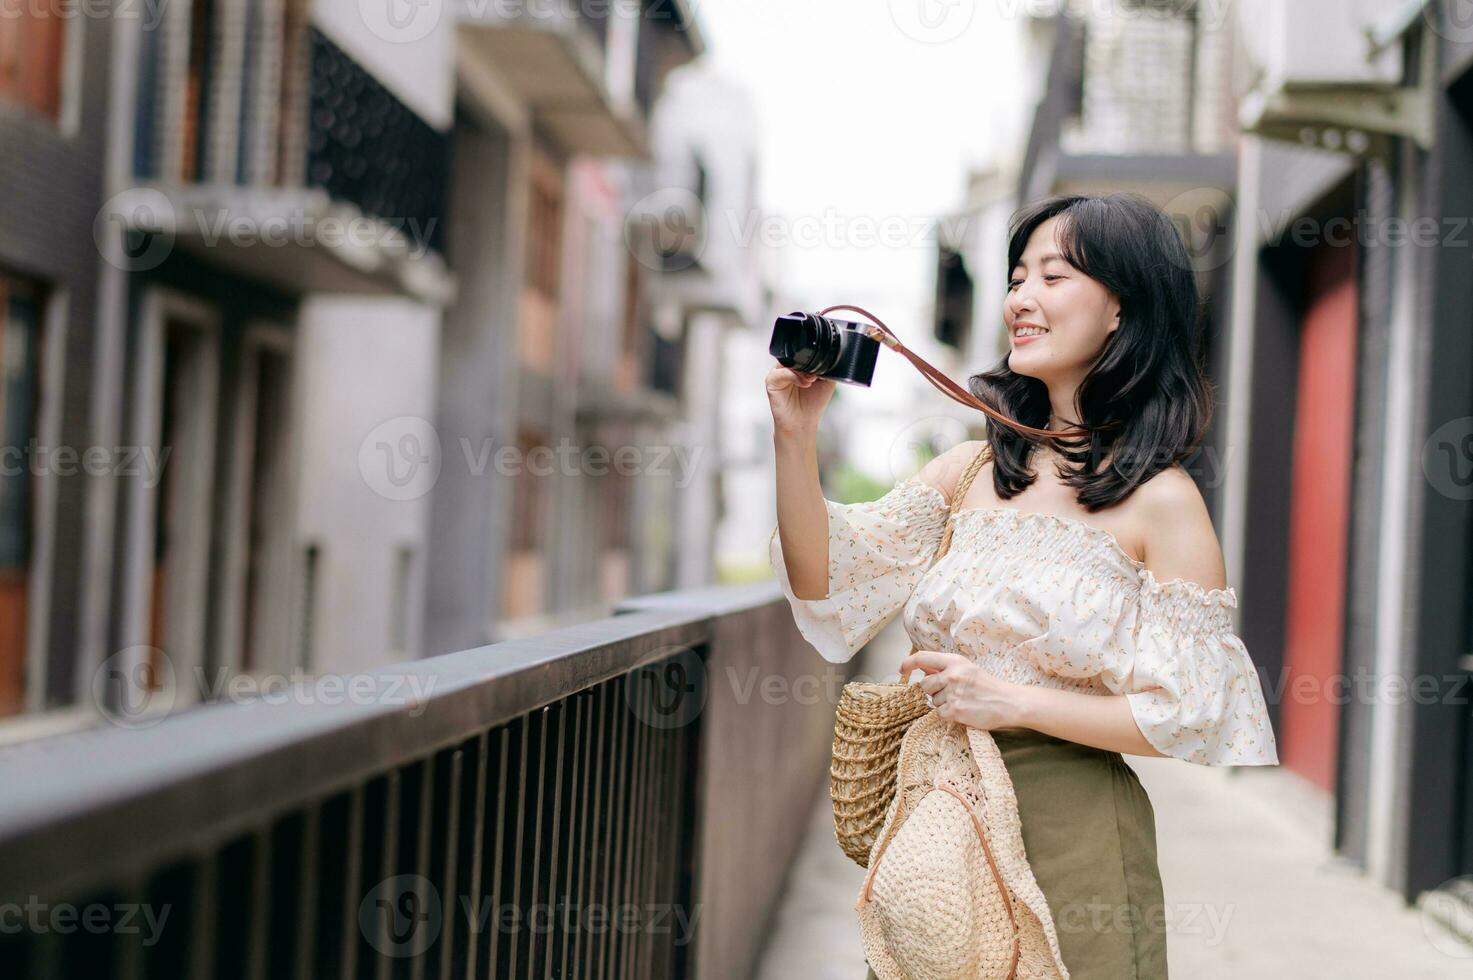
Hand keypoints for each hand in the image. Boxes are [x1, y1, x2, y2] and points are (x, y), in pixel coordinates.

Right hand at [766, 363, 835, 435]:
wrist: (803, 422)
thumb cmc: (812, 404)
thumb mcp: (826, 382)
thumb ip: (826, 368)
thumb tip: (825, 359)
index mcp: (799, 366)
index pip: (805, 354)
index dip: (815, 358)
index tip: (824, 367)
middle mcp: (787, 368)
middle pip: (796, 356)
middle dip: (808, 363)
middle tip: (817, 374)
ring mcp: (778, 373)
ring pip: (789, 363)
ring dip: (802, 370)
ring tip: (812, 380)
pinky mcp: (771, 381)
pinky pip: (780, 373)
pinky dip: (793, 376)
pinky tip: (804, 384)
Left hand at [898, 650, 1028, 730]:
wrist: (1008, 702)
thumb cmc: (988, 685)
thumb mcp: (967, 668)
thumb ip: (944, 668)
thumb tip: (922, 666)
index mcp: (954, 661)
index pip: (922, 658)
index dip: (908, 663)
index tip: (902, 669)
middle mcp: (952, 675)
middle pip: (925, 685)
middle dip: (933, 690)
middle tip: (951, 692)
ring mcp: (953, 693)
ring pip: (932, 701)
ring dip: (943, 703)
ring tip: (961, 701)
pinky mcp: (955, 711)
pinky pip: (939, 713)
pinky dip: (948, 714)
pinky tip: (962, 710)